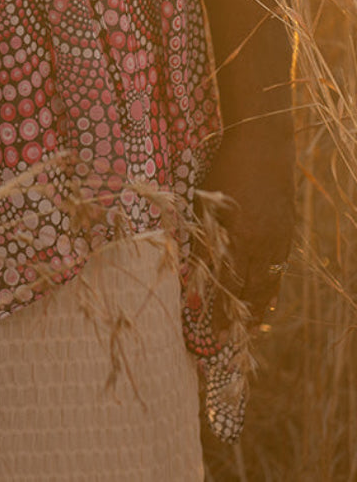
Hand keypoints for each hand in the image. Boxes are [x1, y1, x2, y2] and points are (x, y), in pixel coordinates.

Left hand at [197, 121, 294, 333]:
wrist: (263, 145)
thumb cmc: (226, 169)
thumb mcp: (207, 203)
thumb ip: (204, 239)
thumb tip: (195, 273)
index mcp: (241, 238)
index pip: (229, 285)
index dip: (220, 310)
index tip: (211, 331)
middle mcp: (264, 245)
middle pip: (253, 291)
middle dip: (239, 316)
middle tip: (229, 338)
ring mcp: (280, 239)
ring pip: (271, 283)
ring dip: (259, 307)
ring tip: (251, 328)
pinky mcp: (288, 231)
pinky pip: (281, 268)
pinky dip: (273, 286)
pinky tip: (267, 295)